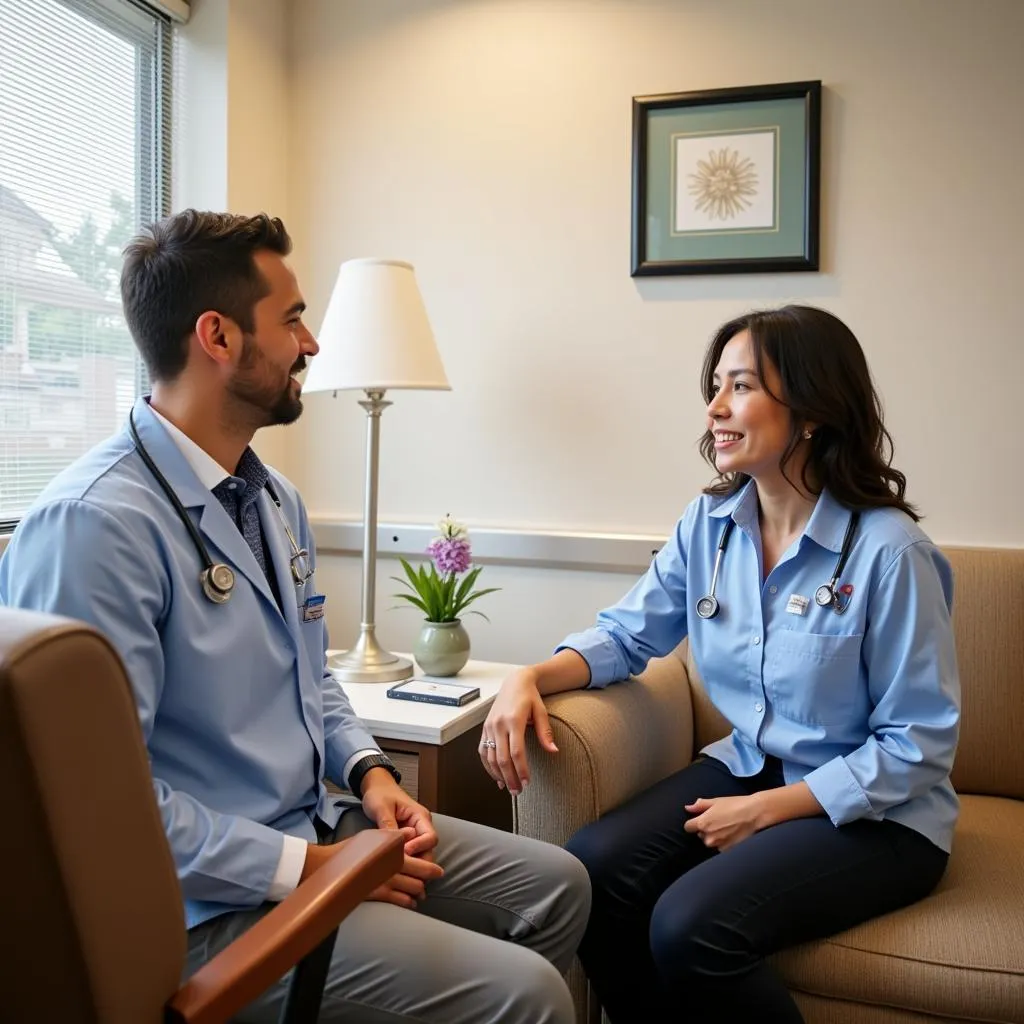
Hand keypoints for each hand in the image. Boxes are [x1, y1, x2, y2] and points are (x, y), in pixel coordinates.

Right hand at [299, 829, 443, 909]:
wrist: (331, 866)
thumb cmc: (352, 848)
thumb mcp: (375, 836)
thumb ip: (394, 836)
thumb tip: (410, 833)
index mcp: (394, 855)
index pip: (421, 864)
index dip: (432, 869)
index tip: (438, 871)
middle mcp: (392, 872)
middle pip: (419, 880)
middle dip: (426, 881)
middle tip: (431, 881)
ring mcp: (385, 885)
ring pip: (411, 891)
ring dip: (418, 892)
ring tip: (422, 892)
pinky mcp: (377, 895)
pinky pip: (398, 901)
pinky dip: (407, 902)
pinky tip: (411, 902)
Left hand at [358, 770, 442, 905]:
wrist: (375, 788)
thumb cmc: (380, 794)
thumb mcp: (381, 808)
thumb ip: (388, 825)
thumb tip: (392, 845)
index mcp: (420, 817)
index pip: (430, 837)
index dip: (420, 848)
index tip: (404, 853)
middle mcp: (421, 828)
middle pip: (428, 851)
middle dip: (419, 864)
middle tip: (403, 874)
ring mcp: (415, 836)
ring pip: (420, 856)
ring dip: (412, 867)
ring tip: (400, 880)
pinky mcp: (406, 842)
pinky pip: (410, 856)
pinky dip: (405, 865)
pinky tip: (395, 874)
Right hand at [479, 667, 557, 794]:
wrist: (514, 682)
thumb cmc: (530, 697)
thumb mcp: (541, 711)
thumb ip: (545, 732)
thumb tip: (554, 751)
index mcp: (514, 720)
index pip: (516, 751)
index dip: (521, 769)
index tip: (527, 783)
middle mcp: (499, 724)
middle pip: (502, 758)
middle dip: (510, 777)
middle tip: (517, 792)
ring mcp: (489, 726)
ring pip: (490, 757)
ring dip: (498, 775)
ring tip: (508, 787)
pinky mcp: (485, 728)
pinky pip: (482, 751)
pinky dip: (488, 766)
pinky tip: (496, 777)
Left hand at [683, 793, 766, 851]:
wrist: (754, 814)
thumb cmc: (735, 805)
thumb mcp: (715, 801)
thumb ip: (700, 805)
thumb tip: (688, 808)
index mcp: (703, 823)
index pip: (688, 827)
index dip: (692, 822)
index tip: (699, 818)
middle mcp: (708, 836)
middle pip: (699, 834)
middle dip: (705, 828)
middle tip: (717, 820)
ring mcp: (718, 844)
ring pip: (709, 841)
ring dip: (713, 836)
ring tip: (725, 826)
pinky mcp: (727, 849)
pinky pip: (719, 846)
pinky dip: (722, 841)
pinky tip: (730, 832)